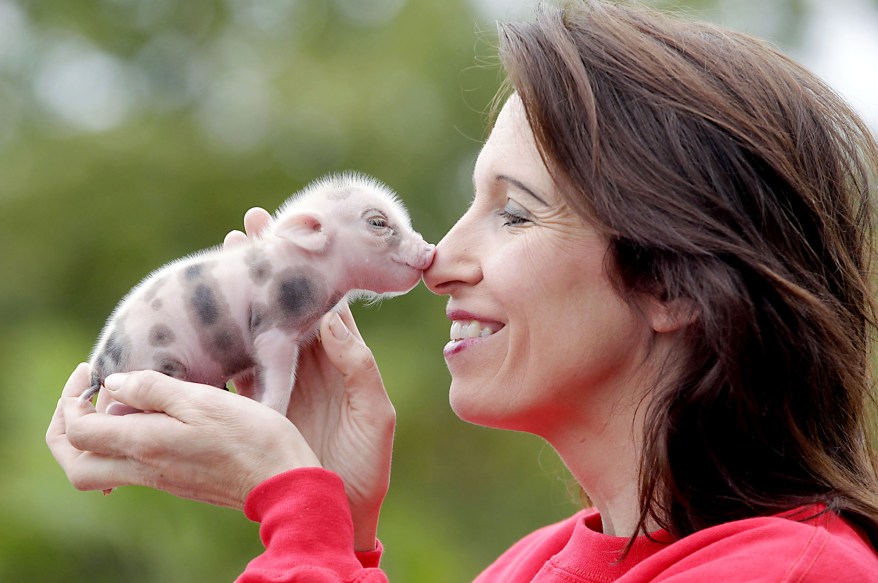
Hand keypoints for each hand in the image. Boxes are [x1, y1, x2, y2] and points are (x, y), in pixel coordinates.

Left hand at [46, 363, 319, 508]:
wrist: (283, 480)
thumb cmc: (250, 436)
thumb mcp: (203, 399)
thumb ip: (154, 389)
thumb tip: (113, 384)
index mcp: (144, 444)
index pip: (77, 431)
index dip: (72, 399)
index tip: (91, 372)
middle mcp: (144, 468)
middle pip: (75, 465)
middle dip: (65, 430)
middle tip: (80, 397)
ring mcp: (160, 479)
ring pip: (98, 470)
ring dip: (91, 438)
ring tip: (113, 402)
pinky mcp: (177, 481)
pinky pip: (128, 469)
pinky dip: (120, 444)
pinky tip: (148, 418)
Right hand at [226, 206, 395, 550]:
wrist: (337, 509)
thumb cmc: (367, 463)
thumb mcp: (374, 412)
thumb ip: (356, 364)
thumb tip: (332, 315)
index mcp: (341, 358)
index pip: (324, 300)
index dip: (307, 266)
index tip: (287, 230)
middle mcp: (310, 363)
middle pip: (285, 305)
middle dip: (266, 267)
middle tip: (243, 230)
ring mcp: (281, 381)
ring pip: (256, 329)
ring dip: (239, 298)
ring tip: (219, 264)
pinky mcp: (258, 404)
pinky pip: (234, 370)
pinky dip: (218, 346)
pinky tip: (201, 322)